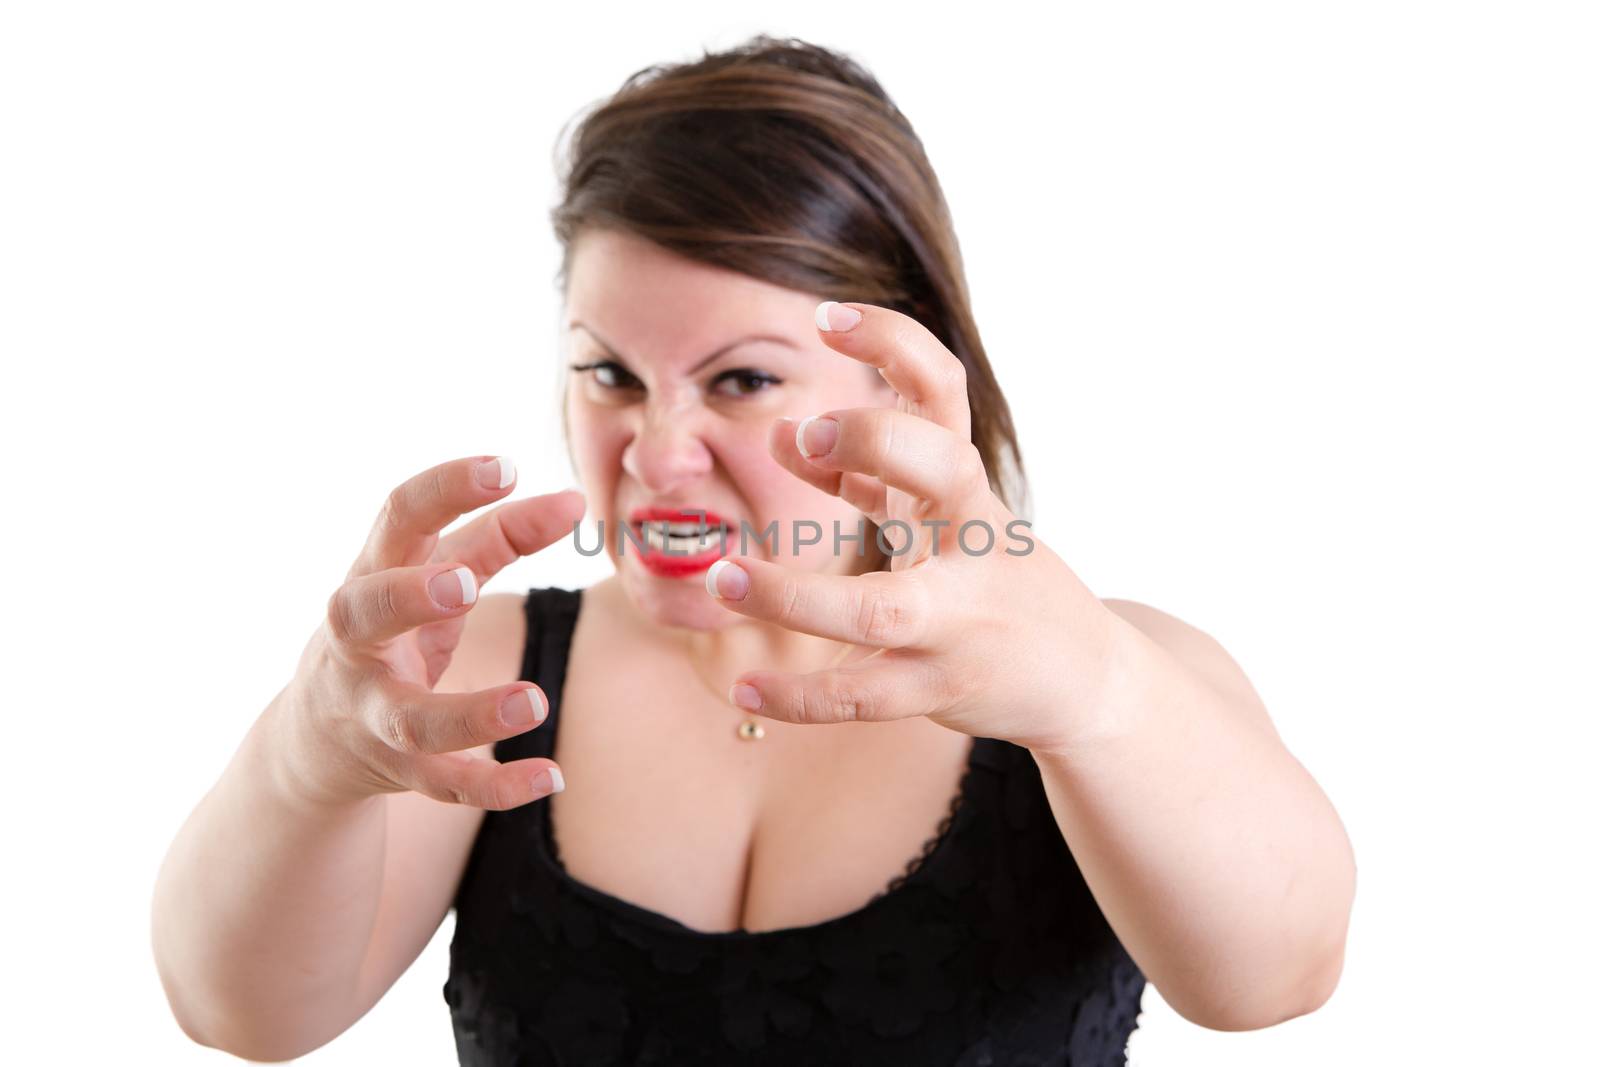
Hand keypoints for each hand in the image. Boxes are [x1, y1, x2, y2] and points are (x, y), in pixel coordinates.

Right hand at [276, 456, 584, 809]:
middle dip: (408, 597)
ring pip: (410, 718)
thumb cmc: (392, 632)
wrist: (315, 741)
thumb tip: (571, 500)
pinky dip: (496, 784)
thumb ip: (499, 535)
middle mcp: (358, 645)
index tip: (504, 466)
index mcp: (371, 576)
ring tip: (534, 702)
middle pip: (363, 614)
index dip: (444, 490)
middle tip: (462, 583)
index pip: (395, 519)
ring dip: (470, 713)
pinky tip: (549, 776)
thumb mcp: (432, 576)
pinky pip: (445, 782)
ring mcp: (373, 712)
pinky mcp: (398, 769)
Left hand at [704, 302, 1121, 752]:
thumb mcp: (943, 513)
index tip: (827, 316)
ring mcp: (960, 619)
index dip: (893, 344)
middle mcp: (973, 541)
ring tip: (722, 576)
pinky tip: (742, 690)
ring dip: (794, 595)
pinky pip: (862, 697)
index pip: (943, 389)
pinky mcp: (941, 687)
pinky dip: (798, 697)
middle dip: (874, 442)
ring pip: (878, 608)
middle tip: (802, 435)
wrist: (1083, 676)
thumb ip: (867, 474)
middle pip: (940, 472)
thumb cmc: (995, 578)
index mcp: (967, 486)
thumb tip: (782, 434)